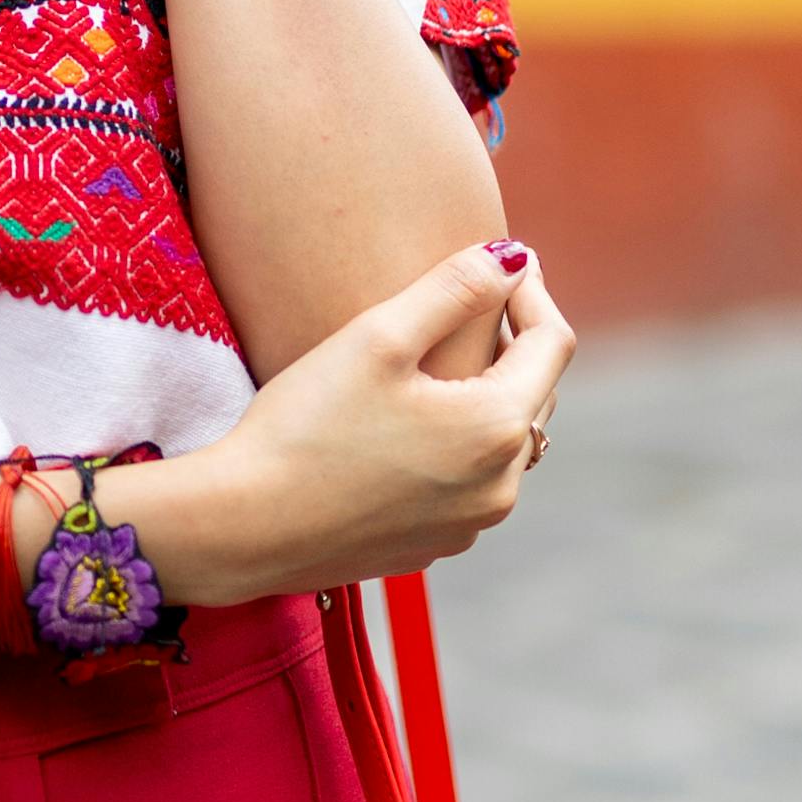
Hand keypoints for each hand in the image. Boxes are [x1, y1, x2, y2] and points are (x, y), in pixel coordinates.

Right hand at [163, 243, 574, 602]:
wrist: (247, 525)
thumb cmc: (308, 425)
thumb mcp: (379, 337)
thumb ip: (454, 289)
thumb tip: (516, 257)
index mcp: (496, 429)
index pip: (553, 344)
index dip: (531, 291)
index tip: (497, 261)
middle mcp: (500, 487)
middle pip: (537, 394)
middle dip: (514, 342)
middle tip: (470, 297)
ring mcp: (470, 525)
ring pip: (506, 442)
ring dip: (488, 393)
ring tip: (438, 356)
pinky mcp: (435, 545)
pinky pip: (471, 482)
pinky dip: (459, 442)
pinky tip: (407, 422)